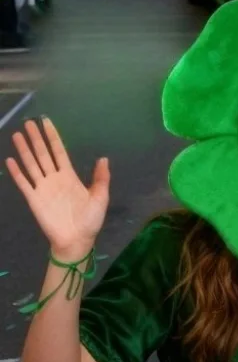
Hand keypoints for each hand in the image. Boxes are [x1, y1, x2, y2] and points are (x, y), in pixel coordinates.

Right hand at [6, 118, 109, 259]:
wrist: (77, 240)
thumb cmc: (90, 219)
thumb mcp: (100, 196)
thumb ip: (101, 177)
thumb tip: (103, 158)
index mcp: (70, 175)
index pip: (59, 151)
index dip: (53, 137)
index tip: (46, 122)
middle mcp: (55, 178)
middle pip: (43, 154)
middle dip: (36, 138)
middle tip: (28, 122)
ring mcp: (43, 188)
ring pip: (32, 164)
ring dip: (24, 150)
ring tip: (17, 134)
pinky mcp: (34, 200)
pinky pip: (24, 183)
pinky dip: (17, 172)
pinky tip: (10, 160)